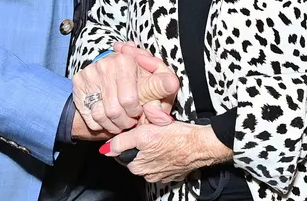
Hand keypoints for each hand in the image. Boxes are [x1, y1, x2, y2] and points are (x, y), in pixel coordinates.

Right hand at [71, 44, 179, 138]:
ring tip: (122, 119)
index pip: (132, 99)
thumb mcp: (156, 88)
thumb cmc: (138, 87)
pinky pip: (91, 116)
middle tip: (132, 117)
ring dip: (116, 124)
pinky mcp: (79, 83)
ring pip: (104, 115)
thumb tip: (166, 106)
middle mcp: (107, 63)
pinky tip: (108, 117)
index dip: (139, 111)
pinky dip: (102, 124)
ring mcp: (91, 73)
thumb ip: (164, 94)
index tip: (141, 110)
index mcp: (128, 60)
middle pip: (118, 109)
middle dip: (129, 119)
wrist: (111, 85)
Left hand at [103, 121, 231, 183]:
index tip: (139, 131)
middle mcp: (146, 174)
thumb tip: (105, 150)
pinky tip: (170, 147)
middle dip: (141, 144)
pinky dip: (164, 156)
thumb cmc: (176, 137)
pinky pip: (162, 163)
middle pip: (135, 155)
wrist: (200, 144)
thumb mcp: (144, 133)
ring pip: (149, 159)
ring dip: (152, 150)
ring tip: (162, 139)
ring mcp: (160, 175)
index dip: (129, 139)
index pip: (122, 152)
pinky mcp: (172, 174)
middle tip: (152, 132)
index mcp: (137, 165)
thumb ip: (121, 142)